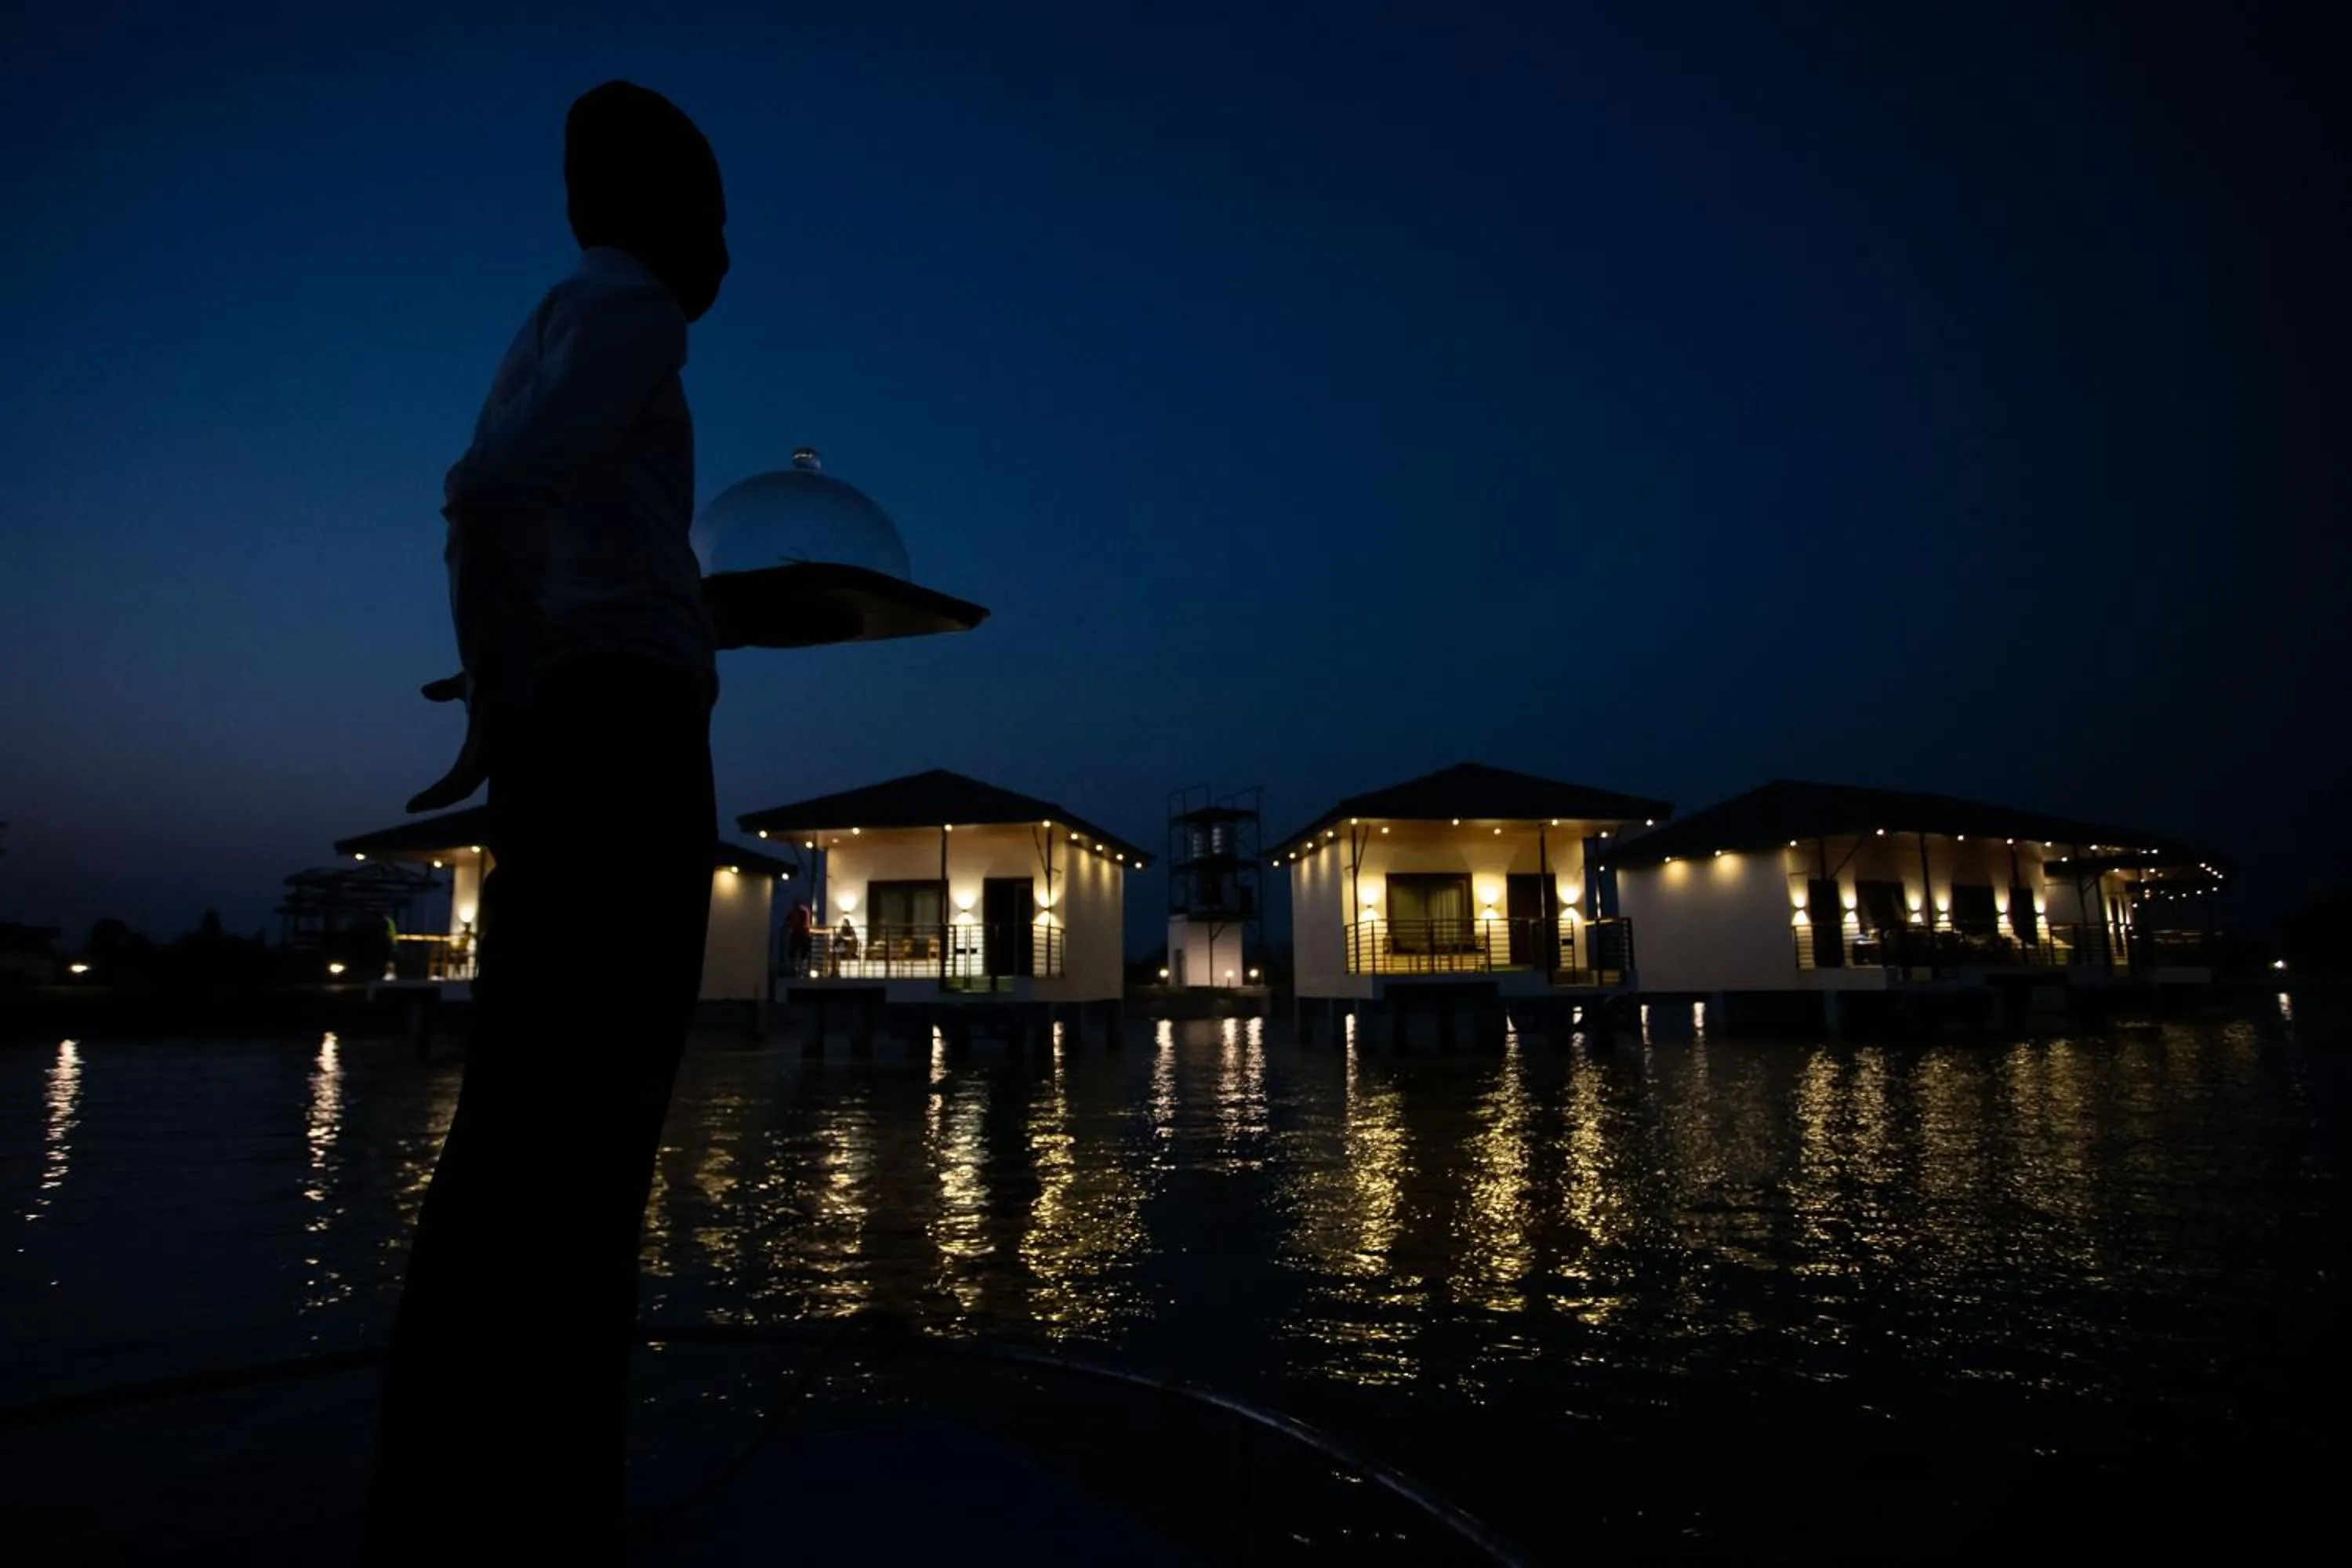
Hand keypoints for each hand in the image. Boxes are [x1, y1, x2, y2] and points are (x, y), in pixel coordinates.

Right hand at [407, 675, 490, 812]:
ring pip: (467, 783)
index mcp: (485, 742)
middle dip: (440, 796)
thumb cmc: (498, 670)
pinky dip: (453, 785)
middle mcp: (492, 750)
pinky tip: (436, 791)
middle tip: (412, 806)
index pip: (464, 774)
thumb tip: (426, 691)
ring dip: (443, 794)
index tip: (417, 798)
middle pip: (464, 784)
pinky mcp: (493, 742)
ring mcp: (494, 748)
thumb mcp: (466, 684)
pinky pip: (472, 773)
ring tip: (418, 804)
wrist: (511, 658)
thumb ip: (448, 691)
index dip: (443, 788)